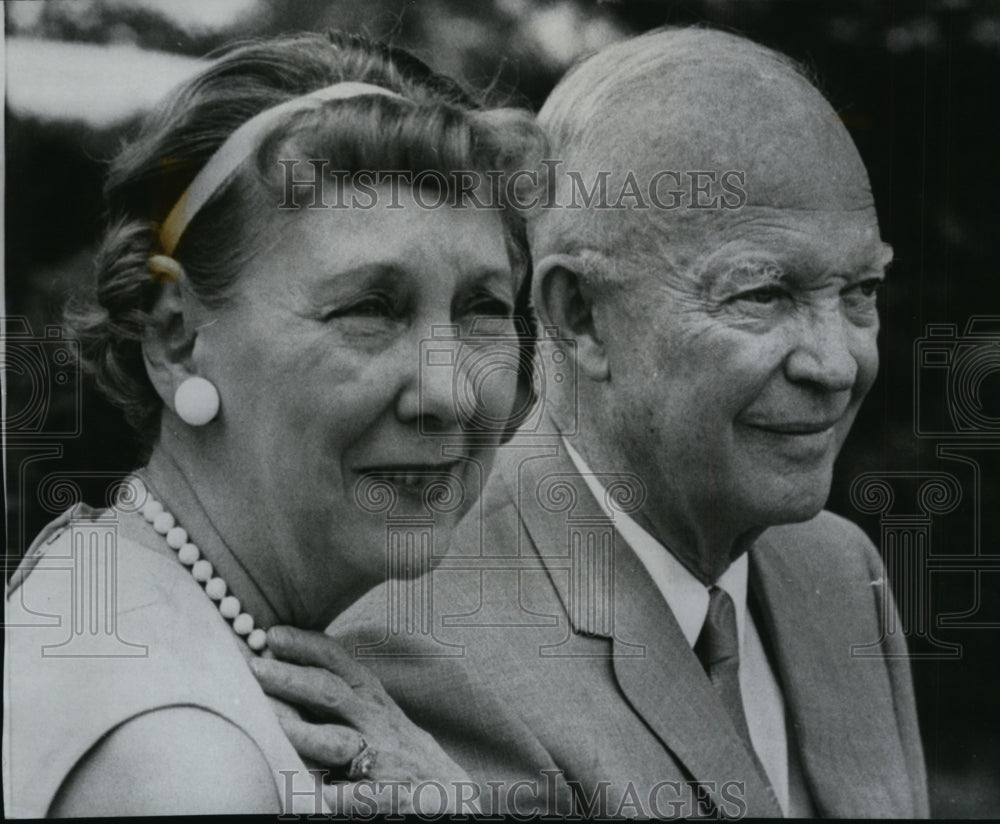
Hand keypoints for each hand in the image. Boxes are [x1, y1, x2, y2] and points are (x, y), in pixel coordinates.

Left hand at [250, 626, 475, 813]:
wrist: (446, 791)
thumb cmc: (396, 747)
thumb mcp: (374, 708)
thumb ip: (338, 687)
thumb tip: (283, 663)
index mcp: (370, 696)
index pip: (337, 661)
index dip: (306, 645)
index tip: (273, 634)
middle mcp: (375, 722)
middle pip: (330, 694)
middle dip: (292, 679)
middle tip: (254, 669)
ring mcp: (382, 759)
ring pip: (338, 742)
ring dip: (304, 732)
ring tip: (271, 724)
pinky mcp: (389, 797)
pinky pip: (362, 796)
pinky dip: (341, 794)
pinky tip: (319, 794)